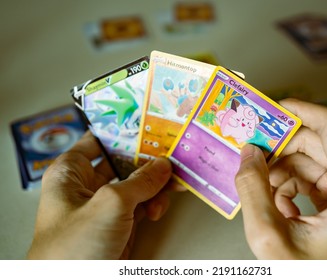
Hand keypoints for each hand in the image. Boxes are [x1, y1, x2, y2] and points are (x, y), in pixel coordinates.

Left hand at [27, 131, 174, 258]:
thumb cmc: (73, 247)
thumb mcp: (110, 204)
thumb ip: (141, 181)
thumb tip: (163, 164)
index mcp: (71, 172)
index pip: (97, 140)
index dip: (121, 131)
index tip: (147, 124)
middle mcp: (86, 186)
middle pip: (123, 162)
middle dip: (147, 160)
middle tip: (170, 152)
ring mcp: (105, 206)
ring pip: (137, 184)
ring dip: (156, 185)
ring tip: (171, 185)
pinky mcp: (119, 225)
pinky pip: (142, 205)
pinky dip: (154, 204)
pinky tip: (159, 208)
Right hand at [235, 99, 326, 258]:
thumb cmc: (307, 278)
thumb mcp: (269, 236)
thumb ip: (252, 188)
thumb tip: (247, 153)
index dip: (298, 110)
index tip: (269, 109)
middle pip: (316, 143)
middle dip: (279, 147)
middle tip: (250, 150)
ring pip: (311, 161)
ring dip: (280, 171)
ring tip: (260, 189)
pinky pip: (313, 179)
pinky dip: (289, 186)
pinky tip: (277, 206)